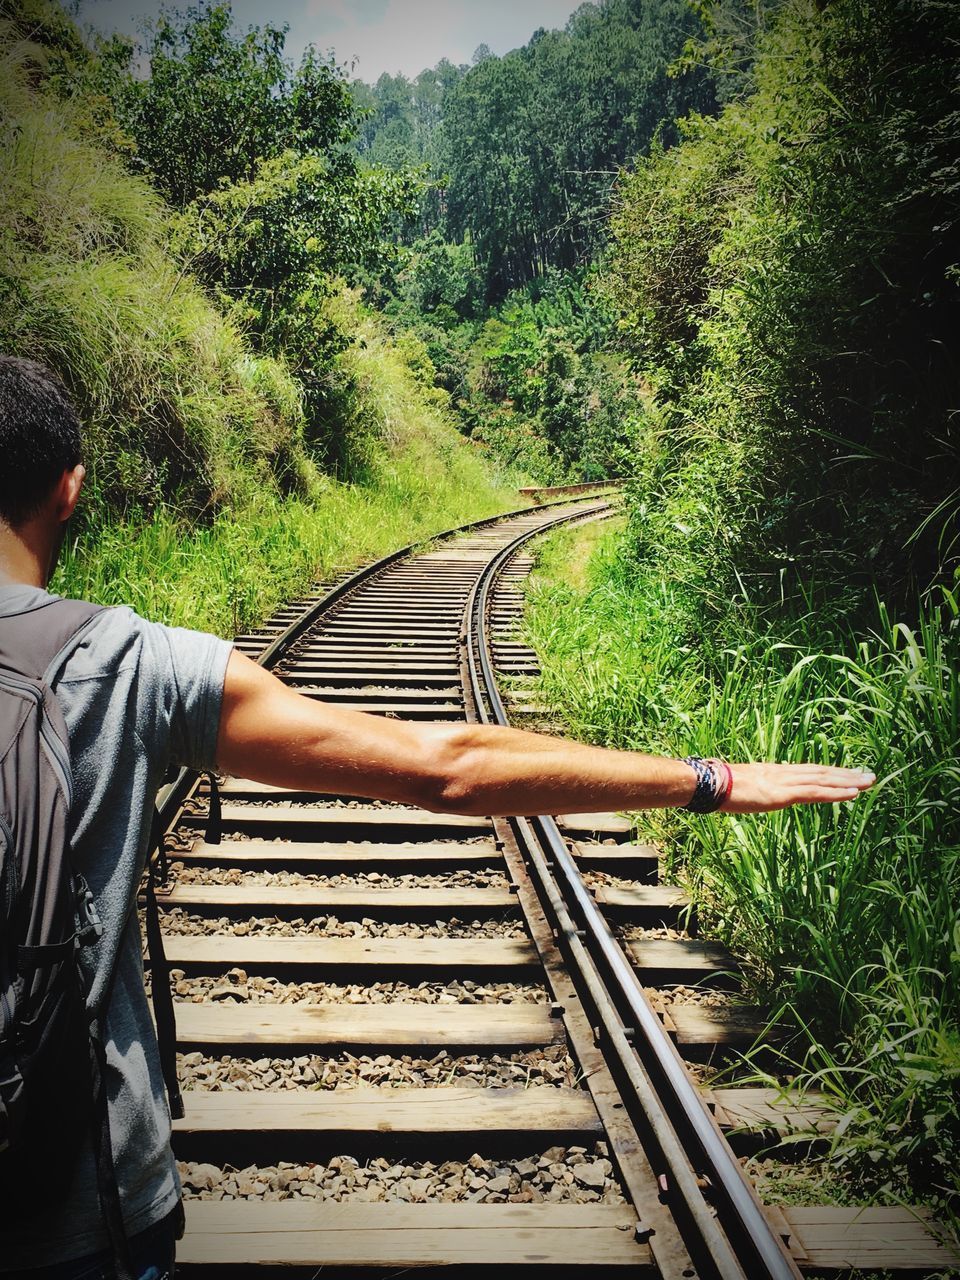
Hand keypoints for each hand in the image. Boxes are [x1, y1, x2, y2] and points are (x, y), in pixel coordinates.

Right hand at [720, 762, 874, 812]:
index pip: (808, 771)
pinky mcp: (783, 794)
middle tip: (869, 775)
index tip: (848, 774)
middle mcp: (783, 773)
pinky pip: (815, 793)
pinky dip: (836, 792)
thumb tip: (752, 795)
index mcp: (773, 773)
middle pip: (821, 772)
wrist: (708, 784)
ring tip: (868, 781)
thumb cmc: (718, 788)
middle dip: (846, 774)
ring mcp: (784, 782)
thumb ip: (752, 791)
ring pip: (823, 780)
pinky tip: (853, 794)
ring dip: (848, 781)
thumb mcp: (740, 789)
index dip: (829, 772)